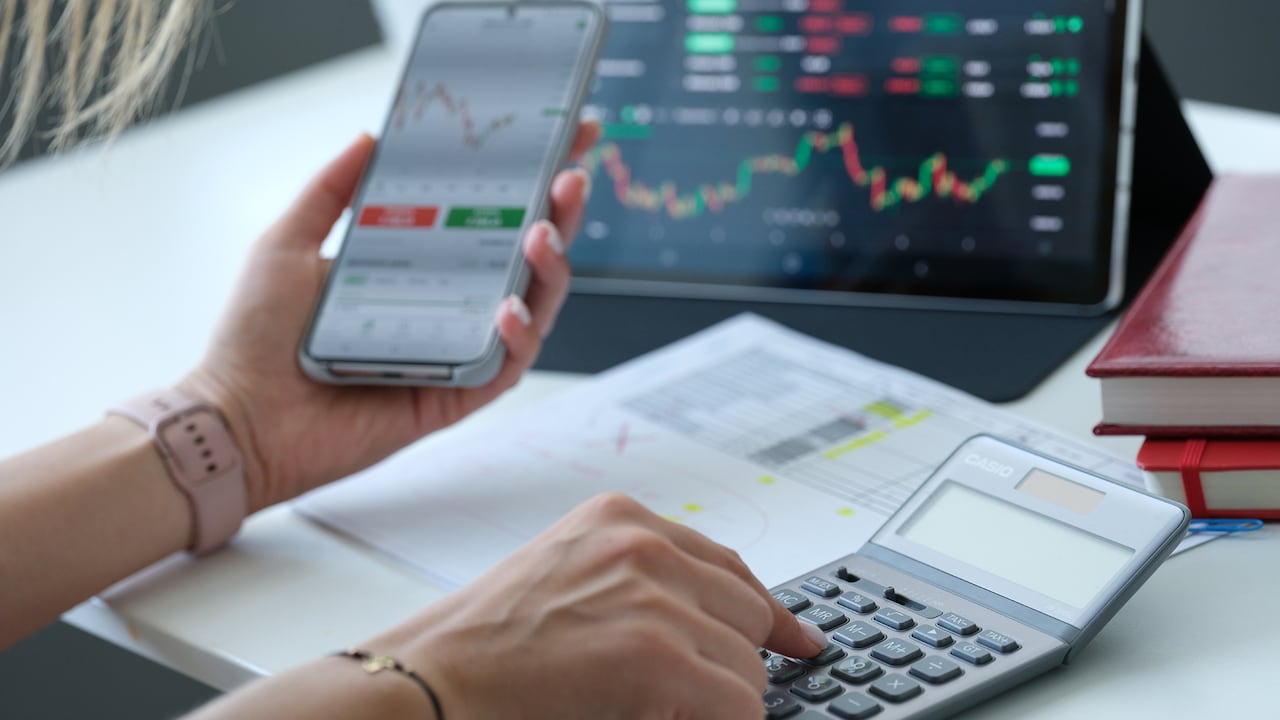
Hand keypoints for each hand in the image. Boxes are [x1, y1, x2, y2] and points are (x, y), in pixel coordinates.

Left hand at [179, 124, 599, 512]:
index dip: (529, 182)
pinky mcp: (457, 396)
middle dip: (557, 216)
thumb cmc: (256, 341)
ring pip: (532, 308)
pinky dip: (516, 335)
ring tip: (541, 234)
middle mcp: (448, 307)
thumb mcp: (287, 244)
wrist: (239, 419)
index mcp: (419, 268)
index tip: (560, 138)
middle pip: (525, 258)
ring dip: (549, 269)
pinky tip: (507, 308)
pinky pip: (507, 365)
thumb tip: (370, 139)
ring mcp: (458, 351)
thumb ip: (330, 190)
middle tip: (568, 178)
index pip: (487, 218)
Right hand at [365, 493, 827, 719]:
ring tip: (645, 711)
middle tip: (687, 698)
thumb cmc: (480, 647)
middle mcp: (644, 544)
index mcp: (620, 518)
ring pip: (747, 666)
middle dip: (727, 663)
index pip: (726, 565)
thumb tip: (710, 625)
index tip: (797, 640)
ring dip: (714, 702)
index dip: (765, 613)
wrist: (427, 685)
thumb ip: (635, 583)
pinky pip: (740, 704)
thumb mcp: (566, 580)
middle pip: (746, 613)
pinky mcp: (659, 655)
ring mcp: (655, 596)